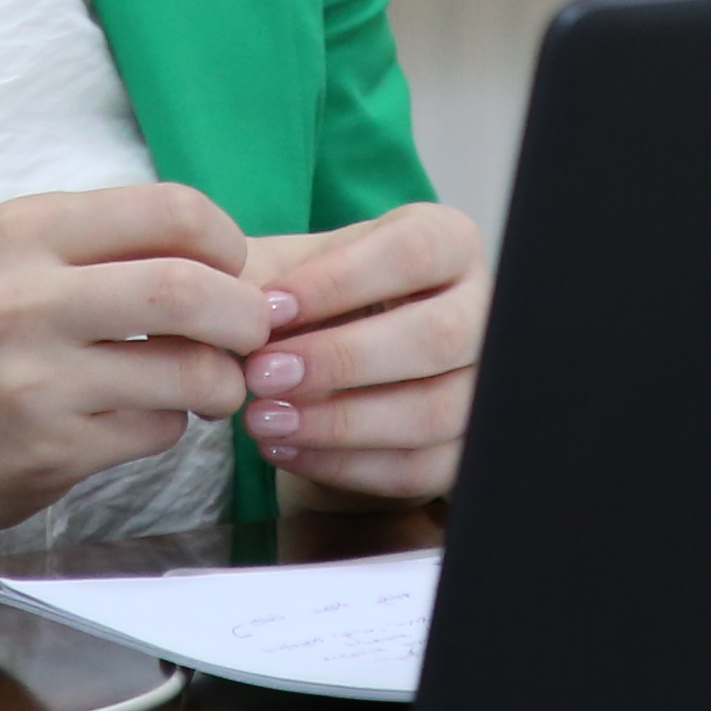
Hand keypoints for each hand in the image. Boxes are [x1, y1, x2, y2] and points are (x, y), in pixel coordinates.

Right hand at [0, 183, 277, 558]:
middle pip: (194, 290)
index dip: (226, 241)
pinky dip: (170, 425)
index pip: (171, 209)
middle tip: (249, 334)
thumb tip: (219, 261)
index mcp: (21, 231)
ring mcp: (38, 379)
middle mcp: (27, 296)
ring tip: (205, 384)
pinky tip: (139, 419)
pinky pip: (156, 430)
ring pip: (190, 371)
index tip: (232, 267)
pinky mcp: (48, 451)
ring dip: (219, 382)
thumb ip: (94, 251)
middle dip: (247, 316)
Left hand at [234, 202, 487, 504]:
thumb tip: (224, 300)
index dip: (339, 282)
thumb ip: (257, 277)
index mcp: (448, 243)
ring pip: (435, 411)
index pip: (412, 253)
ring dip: (341, 423)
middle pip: (437, 337)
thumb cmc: (317, 302)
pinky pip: (421, 467)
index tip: (268, 308)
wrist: (338, 362)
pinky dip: (347, 467)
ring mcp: (486, 383)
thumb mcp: (288, 270)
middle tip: (262, 374)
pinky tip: (287, 451)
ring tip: (264, 421)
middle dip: (342, 360)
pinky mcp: (468, 447)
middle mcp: (484, 309)